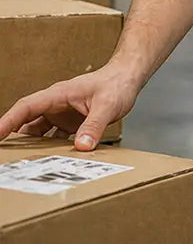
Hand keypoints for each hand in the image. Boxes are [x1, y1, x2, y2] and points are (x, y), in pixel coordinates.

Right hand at [0, 62, 141, 151]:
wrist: (129, 78)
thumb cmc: (117, 84)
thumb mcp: (108, 105)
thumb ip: (94, 125)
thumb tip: (82, 146)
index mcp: (59, 94)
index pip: (26, 107)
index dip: (7, 121)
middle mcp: (56, 104)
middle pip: (27, 122)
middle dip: (14, 138)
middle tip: (6, 158)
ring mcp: (62, 114)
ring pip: (39, 132)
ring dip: (31, 147)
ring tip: (21, 166)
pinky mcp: (71, 123)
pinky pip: (54, 138)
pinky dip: (50, 150)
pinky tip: (49, 164)